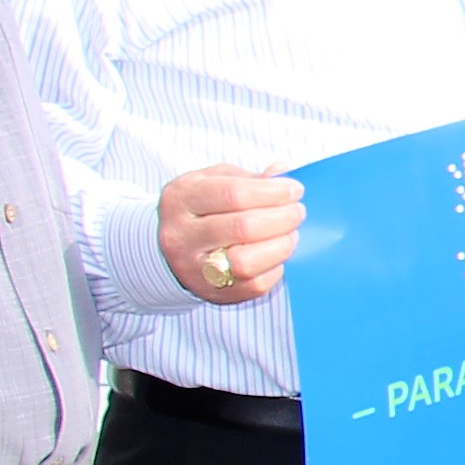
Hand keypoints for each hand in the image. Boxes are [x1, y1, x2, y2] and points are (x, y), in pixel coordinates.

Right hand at [159, 166, 304, 300]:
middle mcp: (181, 236)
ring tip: (289, 234)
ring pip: (247, 262)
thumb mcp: (214, 182)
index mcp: (181, 199)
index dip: (272, 192)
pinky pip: (254, 285)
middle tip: (297, 212)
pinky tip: (277, 254)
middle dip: (282, 218)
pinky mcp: (212, 293)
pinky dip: (275, 268)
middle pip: (243, 227)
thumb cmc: (200, 209)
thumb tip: (282, 172)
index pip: (234, 194)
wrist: (167, 249)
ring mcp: (194, 268)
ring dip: (281, 246)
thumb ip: (249, 178)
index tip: (294, 190)